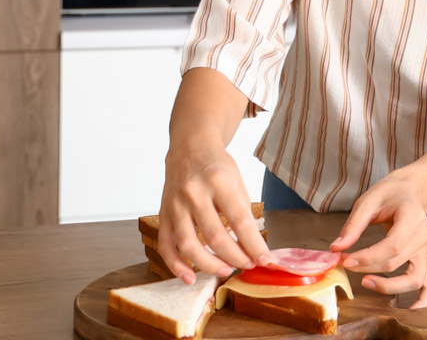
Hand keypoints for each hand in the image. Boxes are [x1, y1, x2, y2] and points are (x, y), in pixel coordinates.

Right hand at [158, 138, 270, 283]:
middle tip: (247, 265)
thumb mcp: (237, 181)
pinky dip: (176, 265)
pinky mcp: (163, 213)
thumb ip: (242, 211)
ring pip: (188, 244)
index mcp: (219, 181)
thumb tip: (251, 247)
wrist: (189, 148)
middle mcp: (194, 193)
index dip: (253, 244)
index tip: (264, 258)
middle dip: (235, 257)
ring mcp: (175, 204)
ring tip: (226, 271)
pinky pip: (166, 245)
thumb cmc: (217, 166)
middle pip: (215, 236)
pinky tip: (190, 277)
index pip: (240, 220)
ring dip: (208, 264)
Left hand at [329, 173, 426, 307]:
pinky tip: (410, 311)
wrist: (411, 192)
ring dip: (389, 286)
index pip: (393, 245)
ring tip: (366, 283)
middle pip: (397, 262)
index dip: (368, 257)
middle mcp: (425, 235)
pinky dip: (422, 300)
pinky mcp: (426, 259)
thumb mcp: (368, 200)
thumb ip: (353, 225)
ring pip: (413, 277)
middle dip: (368, 268)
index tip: (346, 260)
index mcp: (413, 216)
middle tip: (346, 264)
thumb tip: (337, 248)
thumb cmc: (389, 194)